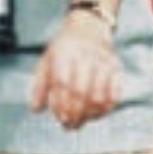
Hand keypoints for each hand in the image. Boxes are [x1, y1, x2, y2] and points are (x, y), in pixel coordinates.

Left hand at [28, 12, 121, 129]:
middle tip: (70, 126)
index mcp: (64, 52)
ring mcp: (102, 61)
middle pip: (81, 92)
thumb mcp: (47, 60)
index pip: (62, 83)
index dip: (61, 104)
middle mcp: (84, 55)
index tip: (60, 119)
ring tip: (82, 122)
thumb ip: (40, 85)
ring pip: (99, 96)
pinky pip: (114, 94)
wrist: (89, 26)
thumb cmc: (64, 48)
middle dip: (75, 114)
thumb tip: (36, 110)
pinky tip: (97, 115)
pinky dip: (106, 109)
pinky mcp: (116, 67)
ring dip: (90, 115)